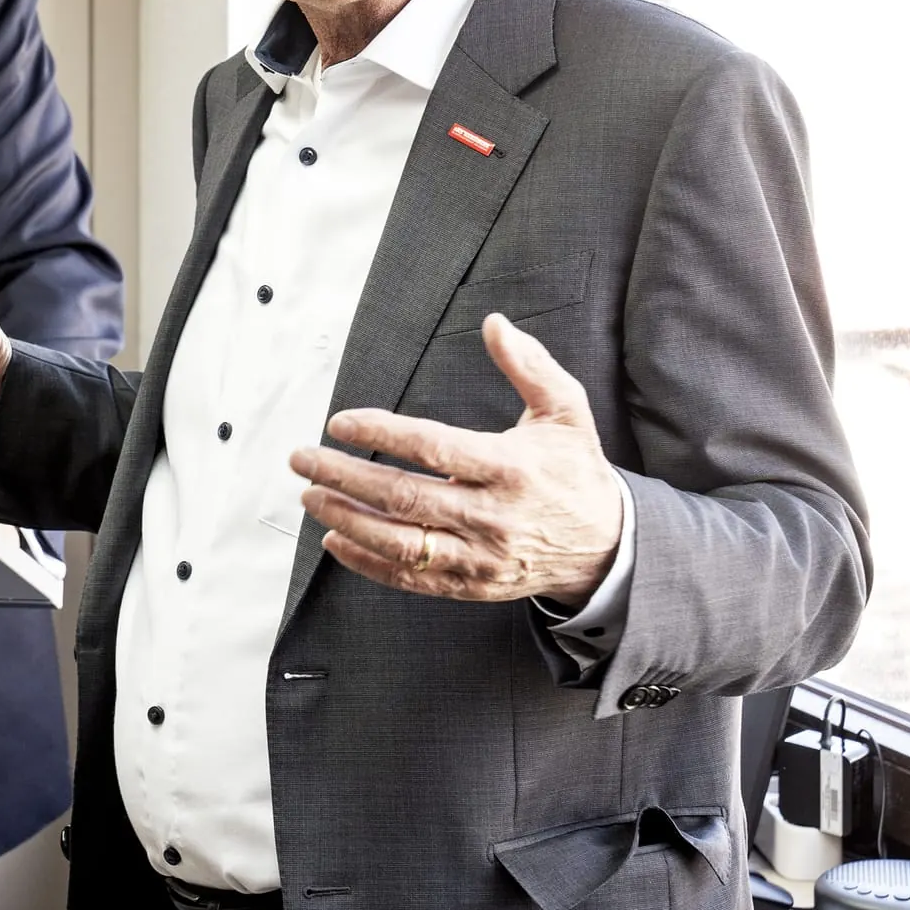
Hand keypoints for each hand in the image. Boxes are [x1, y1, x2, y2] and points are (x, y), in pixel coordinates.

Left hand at [289, 314, 621, 602]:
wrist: (607, 545)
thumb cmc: (576, 469)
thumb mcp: (566, 409)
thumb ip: (529, 365)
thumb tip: (494, 323)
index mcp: (511, 467)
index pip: (434, 448)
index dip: (382, 434)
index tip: (340, 422)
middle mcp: (493, 516)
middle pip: (405, 498)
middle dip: (345, 476)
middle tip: (303, 458)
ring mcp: (481, 557)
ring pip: (402, 543)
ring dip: (347, 520)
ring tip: (310, 496)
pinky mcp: (473, 586)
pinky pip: (412, 579)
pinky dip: (369, 563)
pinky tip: (336, 541)